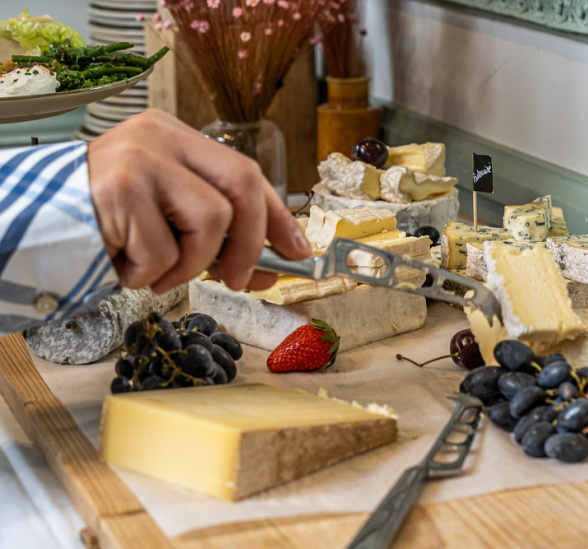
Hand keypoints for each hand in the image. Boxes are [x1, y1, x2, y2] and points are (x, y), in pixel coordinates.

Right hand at [88, 109, 310, 293]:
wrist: (30, 224)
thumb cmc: (104, 222)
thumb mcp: (166, 220)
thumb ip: (215, 238)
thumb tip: (269, 270)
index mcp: (176, 138)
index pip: (246, 173)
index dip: (279, 217)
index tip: (298, 251)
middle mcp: (159, 137)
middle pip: (242, 186)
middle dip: (252, 243)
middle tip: (237, 279)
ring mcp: (138, 160)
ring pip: (209, 222)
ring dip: (189, 265)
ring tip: (156, 270)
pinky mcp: (116, 192)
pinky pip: (163, 252)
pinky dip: (149, 274)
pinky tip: (123, 264)